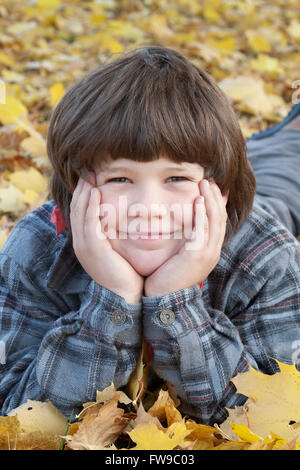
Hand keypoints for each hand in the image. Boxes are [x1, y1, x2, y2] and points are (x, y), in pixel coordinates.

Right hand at [70, 174, 143, 303]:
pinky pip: (89, 222)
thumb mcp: (115, 252)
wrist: (124, 297)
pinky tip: (96, 192)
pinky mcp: (94, 248)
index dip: (83, 193)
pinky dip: (91, 206)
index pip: (80, 212)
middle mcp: (81, 242)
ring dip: (85, 192)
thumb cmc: (124, 274)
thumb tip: (122, 219)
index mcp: (85, 242)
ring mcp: (85, 245)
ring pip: (80, 212)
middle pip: (76, 208)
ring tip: (90, 175)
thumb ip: (114, 235)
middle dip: (81, 188)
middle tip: (87, 170)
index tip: (90, 177)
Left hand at [144, 179, 227, 296]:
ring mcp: (207, 254)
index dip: (216, 204)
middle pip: (220, 219)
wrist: (163, 301)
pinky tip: (199, 200)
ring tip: (206, 183)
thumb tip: (178, 228)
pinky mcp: (197, 256)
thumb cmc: (166, 279)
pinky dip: (202, 214)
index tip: (210, 188)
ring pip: (214, 221)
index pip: (217, 223)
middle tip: (209, 180)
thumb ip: (182, 242)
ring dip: (211, 200)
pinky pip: (203, 230)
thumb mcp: (178, 258)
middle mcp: (212, 252)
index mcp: (208, 252)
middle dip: (216, 197)